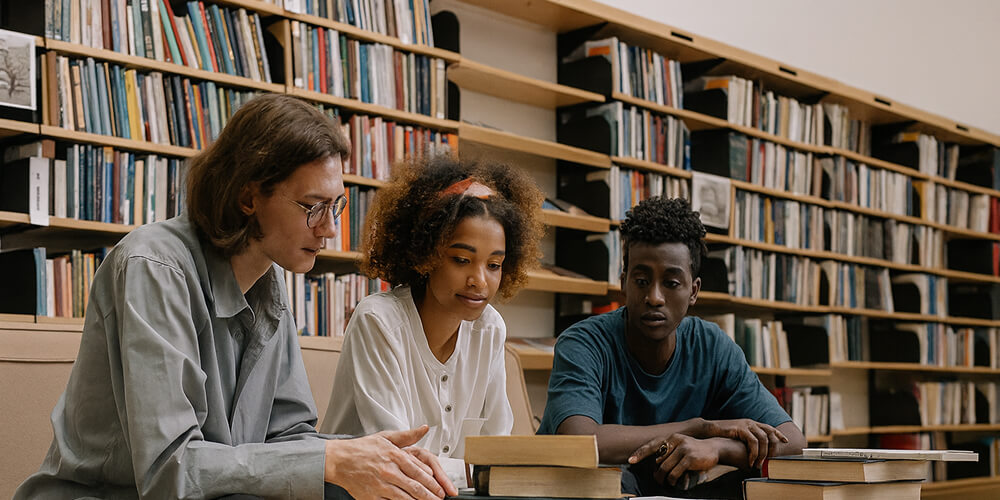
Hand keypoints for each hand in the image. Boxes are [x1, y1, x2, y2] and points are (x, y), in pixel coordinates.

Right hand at [324, 425, 456, 499]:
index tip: (441, 488)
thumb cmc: (362, 449)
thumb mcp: (385, 438)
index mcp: (394, 455)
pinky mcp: (371, 497)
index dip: (433, 482)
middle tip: (440, 499)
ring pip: (405, 498)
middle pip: (415, 487)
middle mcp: (388, 471)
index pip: (419, 471)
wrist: (338, 460)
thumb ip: (407, 436)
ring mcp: (380, 485)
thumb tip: (424, 429)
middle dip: (431, 495)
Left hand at [629, 434, 719, 486]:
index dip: (640, 453)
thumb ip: (670, 451)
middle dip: (656, 472)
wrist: (714, 449)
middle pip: (658, 460)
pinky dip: (672, 479)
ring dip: (663, 478)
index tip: (631, 460)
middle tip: (657, 479)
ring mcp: (683, 449)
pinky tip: (673, 482)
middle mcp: (676, 441)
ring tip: (664, 482)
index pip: (653, 445)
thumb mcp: (681, 446)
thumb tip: (656, 464)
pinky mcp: (689, 458)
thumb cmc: (695, 450)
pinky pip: (675, 472)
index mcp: (672, 437)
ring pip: (665, 467)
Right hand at [704, 419, 786, 467]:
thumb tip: (755, 453)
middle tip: (771, 460)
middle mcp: (751, 423)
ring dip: (763, 453)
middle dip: (773, 448)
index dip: (779, 434)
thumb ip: (747, 441)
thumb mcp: (738, 436)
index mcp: (752, 424)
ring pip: (763, 438)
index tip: (786, 441)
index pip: (769, 428)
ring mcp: (746, 425)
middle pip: (770, 433)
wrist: (709, 430)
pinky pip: (753, 441)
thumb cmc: (723, 435)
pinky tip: (751, 460)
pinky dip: (754, 452)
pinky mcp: (740, 429)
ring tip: (759, 463)